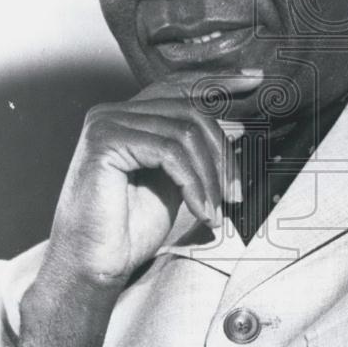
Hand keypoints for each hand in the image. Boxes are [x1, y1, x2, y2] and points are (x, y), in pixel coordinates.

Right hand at [39, 68, 262, 288]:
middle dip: (221, 153)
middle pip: (189, 110)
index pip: (178, 86)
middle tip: (236, 194)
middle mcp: (113, 112)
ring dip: (210, 176)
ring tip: (216, 211)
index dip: (218, 80)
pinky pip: (169, 151)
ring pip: (184, 132)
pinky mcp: (104, 141)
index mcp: (128, 117)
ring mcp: (106, 123)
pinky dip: (193, 182)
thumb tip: (236, 128)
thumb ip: (194, 152)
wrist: (93, 266)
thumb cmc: (129, 230)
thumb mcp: (173, 181)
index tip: (254, 80)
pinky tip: (200, 210)